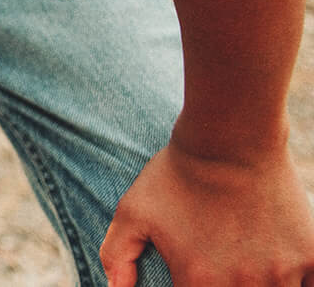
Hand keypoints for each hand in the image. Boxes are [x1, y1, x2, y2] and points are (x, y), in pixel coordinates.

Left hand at [101, 140, 313, 285]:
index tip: (193, 279)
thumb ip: (117, 254)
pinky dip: (300, 283)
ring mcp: (282, 273)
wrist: (230, 140)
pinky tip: (283, 272)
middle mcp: (243, 285)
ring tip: (250, 267)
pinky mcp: (311, 257)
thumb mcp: (132, 209)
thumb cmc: (178, 174)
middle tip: (223, 268)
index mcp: (200, 282)